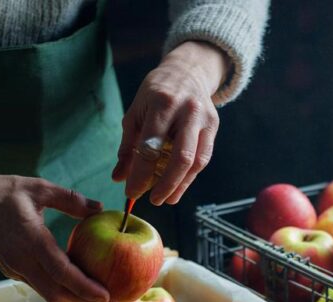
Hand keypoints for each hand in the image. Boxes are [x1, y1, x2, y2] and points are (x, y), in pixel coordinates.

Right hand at [0, 163, 118, 301]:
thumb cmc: (3, 190)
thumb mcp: (39, 188)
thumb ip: (71, 199)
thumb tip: (101, 208)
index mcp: (30, 240)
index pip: (62, 273)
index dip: (86, 288)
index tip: (109, 297)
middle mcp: (21, 260)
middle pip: (57, 293)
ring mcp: (13, 268)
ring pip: (47, 293)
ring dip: (74, 301)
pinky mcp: (10, 269)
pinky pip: (39, 285)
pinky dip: (61, 291)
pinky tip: (78, 288)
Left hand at [113, 40, 227, 205]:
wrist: (187, 70)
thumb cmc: (156, 93)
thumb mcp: (136, 112)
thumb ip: (128, 147)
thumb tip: (119, 178)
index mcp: (162, 104)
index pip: (151, 147)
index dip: (141, 174)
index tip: (130, 192)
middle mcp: (187, 111)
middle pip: (180, 157)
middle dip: (166, 184)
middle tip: (153, 200)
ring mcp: (204, 118)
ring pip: (196, 161)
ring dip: (181, 185)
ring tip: (166, 198)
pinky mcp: (214, 126)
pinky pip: (204, 158)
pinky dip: (190, 176)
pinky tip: (178, 186)